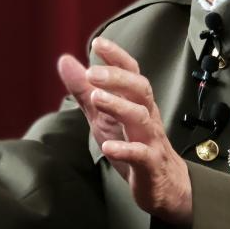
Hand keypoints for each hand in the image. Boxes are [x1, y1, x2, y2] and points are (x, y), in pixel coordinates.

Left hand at [58, 37, 191, 224]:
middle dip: (117, 78)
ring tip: (97, 99)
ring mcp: (150, 139)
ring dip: (119, 106)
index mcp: (137, 101)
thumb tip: (65, 60)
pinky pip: (141, 154)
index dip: (117, 57)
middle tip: (92, 73)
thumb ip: (84, 90)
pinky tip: (108, 146)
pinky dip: (125, 149)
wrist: (163, 185)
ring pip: (141, 117)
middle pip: (141, 89)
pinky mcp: (150, 165)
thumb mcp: (103, 116)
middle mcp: (147, 115)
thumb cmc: (133, 143)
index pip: (131, 72)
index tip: (98, 43)